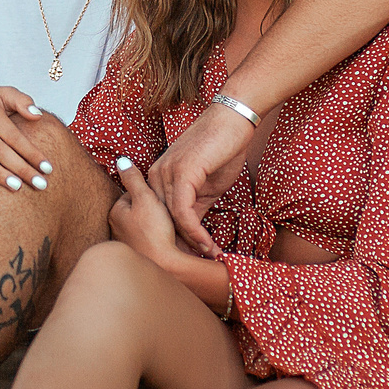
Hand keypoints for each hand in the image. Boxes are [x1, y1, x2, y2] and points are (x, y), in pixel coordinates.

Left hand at [106, 158, 182, 265]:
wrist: (163, 267)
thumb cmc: (153, 231)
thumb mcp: (145, 198)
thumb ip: (133, 178)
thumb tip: (120, 161)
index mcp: (116, 212)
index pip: (133, 194)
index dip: (150, 193)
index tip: (163, 197)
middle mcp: (117, 229)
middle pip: (139, 211)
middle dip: (153, 210)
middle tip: (169, 213)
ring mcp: (128, 244)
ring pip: (145, 227)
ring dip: (158, 226)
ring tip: (172, 227)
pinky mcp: (140, 256)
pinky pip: (151, 242)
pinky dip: (160, 240)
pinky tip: (171, 241)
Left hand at [144, 100, 253, 258]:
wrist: (233, 121)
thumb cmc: (222, 150)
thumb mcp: (206, 186)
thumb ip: (194, 207)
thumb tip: (191, 233)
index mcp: (158, 177)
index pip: (160, 216)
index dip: (175, 239)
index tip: (190, 259)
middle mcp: (156, 176)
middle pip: (162, 221)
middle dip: (179, 245)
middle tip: (197, 267)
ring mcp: (166, 173)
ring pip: (171, 219)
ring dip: (191, 243)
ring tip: (207, 258)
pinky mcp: (181, 173)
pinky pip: (183, 211)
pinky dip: (195, 231)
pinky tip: (208, 244)